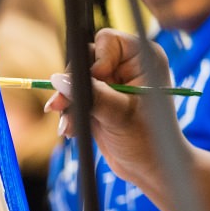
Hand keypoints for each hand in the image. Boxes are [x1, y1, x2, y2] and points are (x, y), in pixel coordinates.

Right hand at [44, 28, 181, 184]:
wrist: (151, 170)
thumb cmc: (149, 141)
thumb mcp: (120, 115)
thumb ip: (92, 95)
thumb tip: (59, 80)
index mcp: (144, 57)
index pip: (107, 40)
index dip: (96, 61)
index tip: (97, 83)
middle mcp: (127, 64)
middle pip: (85, 58)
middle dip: (73, 85)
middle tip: (61, 107)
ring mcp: (112, 81)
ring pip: (75, 78)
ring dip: (68, 102)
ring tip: (68, 126)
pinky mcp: (100, 98)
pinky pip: (74, 95)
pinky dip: (70, 112)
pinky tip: (70, 129)